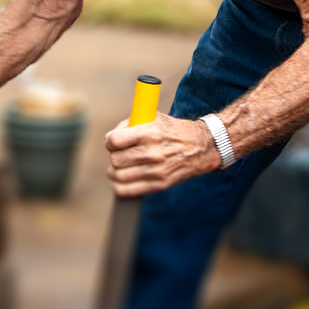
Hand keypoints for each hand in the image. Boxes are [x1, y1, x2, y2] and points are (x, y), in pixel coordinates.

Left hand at [105, 113, 219, 196]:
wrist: (199, 147)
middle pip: (115, 159)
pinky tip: (119, 180)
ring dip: (114, 171)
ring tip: (118, 167)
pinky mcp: (159, 184)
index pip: (114, 141)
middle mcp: (152, 152)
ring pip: (119, 176)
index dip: (110, 141)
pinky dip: (118, 187)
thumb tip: (110, 139)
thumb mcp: (153, 118)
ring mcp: (156, 170)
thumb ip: (130, 125)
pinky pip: (128, 190)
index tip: (112, 142)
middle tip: (119, 153)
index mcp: (149, 132)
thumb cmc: (171, 130)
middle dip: (114, 155)